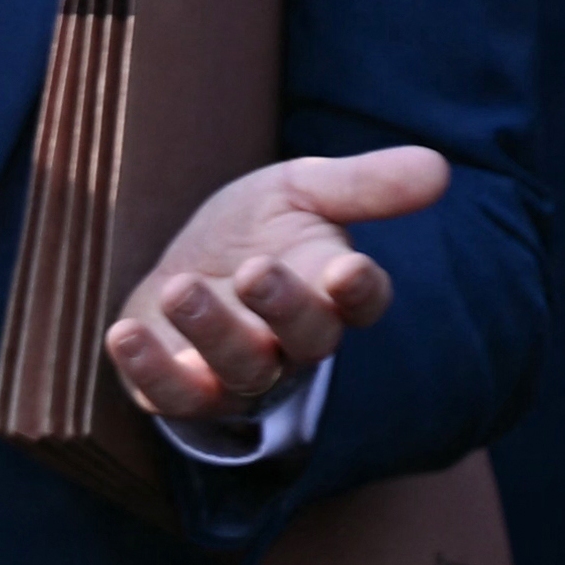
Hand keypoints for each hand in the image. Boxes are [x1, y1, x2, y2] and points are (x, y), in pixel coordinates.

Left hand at [108, 144, 443, 427]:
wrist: (181, 265)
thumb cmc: (252, 230)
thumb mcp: (299, 190)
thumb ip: (362, 184)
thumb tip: (440, 169)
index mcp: (331, 289)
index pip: (363, 301)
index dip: (358, 291)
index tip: (349, 270)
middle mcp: (294, 342)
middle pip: (306, 340)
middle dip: (285, 308)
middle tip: (257, 271)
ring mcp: (239, 373)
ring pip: (243, 370)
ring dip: (214, 331)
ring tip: (184, 288)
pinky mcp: (181, 388)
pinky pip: (173, 395)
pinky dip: (149, 369)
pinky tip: (124, 333)